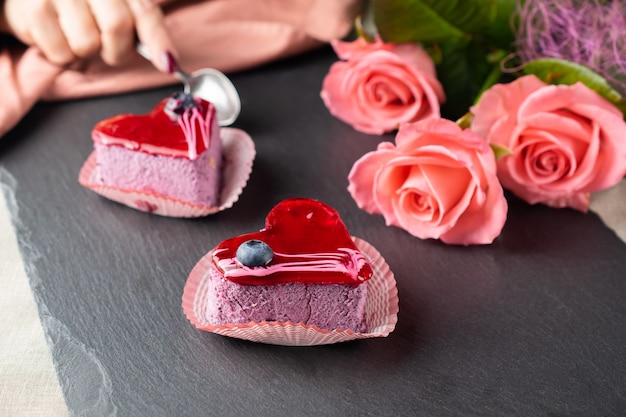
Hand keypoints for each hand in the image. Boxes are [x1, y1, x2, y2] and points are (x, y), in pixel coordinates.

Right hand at [0, 0, 174, 68]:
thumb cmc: (80, 5)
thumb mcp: (115, 6)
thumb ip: (141, 26)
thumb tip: (168, 61)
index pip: (144, 12)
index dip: (159, 41)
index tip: (169, 65)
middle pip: (118, 27)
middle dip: (117, 50)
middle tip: (109, 49)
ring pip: (88, 44)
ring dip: (84, 51)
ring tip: (73, 33)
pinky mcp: (34, 8)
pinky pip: (61, 53)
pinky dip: (61, 54)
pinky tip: (54, 34)